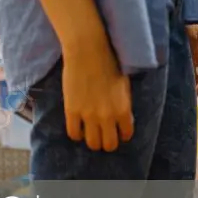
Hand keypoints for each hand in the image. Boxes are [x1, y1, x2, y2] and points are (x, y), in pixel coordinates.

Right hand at [61, 36, 132, 151]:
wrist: (88, 53)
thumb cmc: (110, 64)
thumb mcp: (124, 87)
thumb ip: (123, 105)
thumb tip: (123, 119)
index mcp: (124, 109)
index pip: (126, 134)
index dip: (122, 135)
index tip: (119, 132)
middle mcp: (108, 116)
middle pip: (109, 144)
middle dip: (108, 143)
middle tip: (105, 137)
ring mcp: (89, 115)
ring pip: (92, 143)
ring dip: (93, 141)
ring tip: (92, 135)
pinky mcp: (72, 111)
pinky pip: (73, 133)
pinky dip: (77, 134)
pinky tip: (79, 129)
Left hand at [186, 25, 197, 94]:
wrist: (181, 13)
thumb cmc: (186, 22)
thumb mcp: (190, 36)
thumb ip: (194, 52)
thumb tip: (197, 68)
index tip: (196, 94)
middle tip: (190, 97)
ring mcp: (197, 51)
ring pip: (197, 70)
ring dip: (193, 80)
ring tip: (186, 91)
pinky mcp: (189, 50)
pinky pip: (191, 66)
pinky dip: (188, 74)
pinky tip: (181, 79)